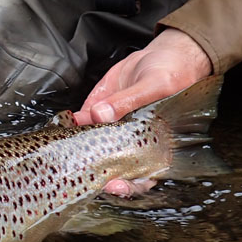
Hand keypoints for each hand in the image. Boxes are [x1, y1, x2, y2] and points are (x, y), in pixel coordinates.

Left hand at [73, 28, 212, 196]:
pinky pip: (84, 124)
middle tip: (84, 172)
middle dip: (96, 174)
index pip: (142, 178)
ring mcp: (113, 130)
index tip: (115, 185)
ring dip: (78, 149)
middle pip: (113, 169)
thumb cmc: (174, 73)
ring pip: (93, 148)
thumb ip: (129, 101)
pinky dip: (73, 124)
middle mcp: (132, 143)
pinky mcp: (99, 113)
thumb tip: (100, 114)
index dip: (128, 186)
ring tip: (70, 145)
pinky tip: (68, 122)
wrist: (164, 54)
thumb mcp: (156, 85)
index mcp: (156, 147)